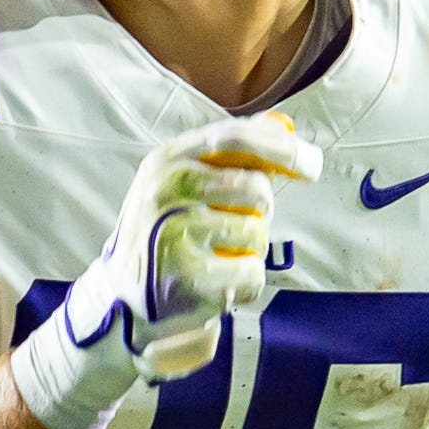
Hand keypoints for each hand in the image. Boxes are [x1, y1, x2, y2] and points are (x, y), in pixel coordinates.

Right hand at [9, 114, 321, 428]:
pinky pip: (252, 273)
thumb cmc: (161, 236)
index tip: (311, 165)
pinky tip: (217, 287)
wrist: (118, 301)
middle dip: (258, 213)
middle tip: (229, 232)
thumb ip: (229, 156)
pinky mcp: (190, 278)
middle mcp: (167, 191)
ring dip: (249, 253)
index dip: (282, 149)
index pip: (235, 139)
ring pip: (258, 234)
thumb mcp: (179, 185)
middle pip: (258, 189)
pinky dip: (244, 285)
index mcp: (166, 161)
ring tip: (215, 260)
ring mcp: (176, 234)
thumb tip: (286, 128)